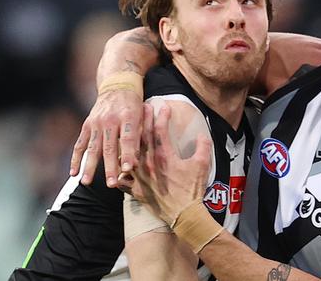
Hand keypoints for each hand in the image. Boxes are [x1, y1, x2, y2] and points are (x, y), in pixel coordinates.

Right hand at [70, 89, 143, 187]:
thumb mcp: (143, 116)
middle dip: (110, 167)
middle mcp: (110, 119)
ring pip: (93, 147)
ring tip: (86, 183)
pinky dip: (76, 158)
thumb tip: (137, 162)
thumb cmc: (135, 104)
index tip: (128, 170)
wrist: (118, 83)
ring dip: (90, 166)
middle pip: (110, 147)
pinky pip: (80, 143)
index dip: (128, 154)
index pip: (128, 139)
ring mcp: (96, 122)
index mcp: (128, 116)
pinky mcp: (87, 124)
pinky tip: (73, 173)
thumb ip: (140, 137)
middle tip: (111, 184)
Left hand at [131, 104, 212, 224]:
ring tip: (125, 130)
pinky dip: (119, 171)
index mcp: (164, 156)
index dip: (162, 116)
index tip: (164, 106)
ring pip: (128, 155)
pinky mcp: (136, 191)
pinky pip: (123, 180)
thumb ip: (203, 146)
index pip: (160, 130)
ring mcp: (140, 178)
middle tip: (143, 107)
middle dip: (142, 120)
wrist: (184, 215)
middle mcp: (148, 164)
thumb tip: (202, 134)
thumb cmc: (193, 190)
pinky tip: (117, 165)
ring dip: (127, 141)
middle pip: (141, 137)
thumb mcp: (202, 165)